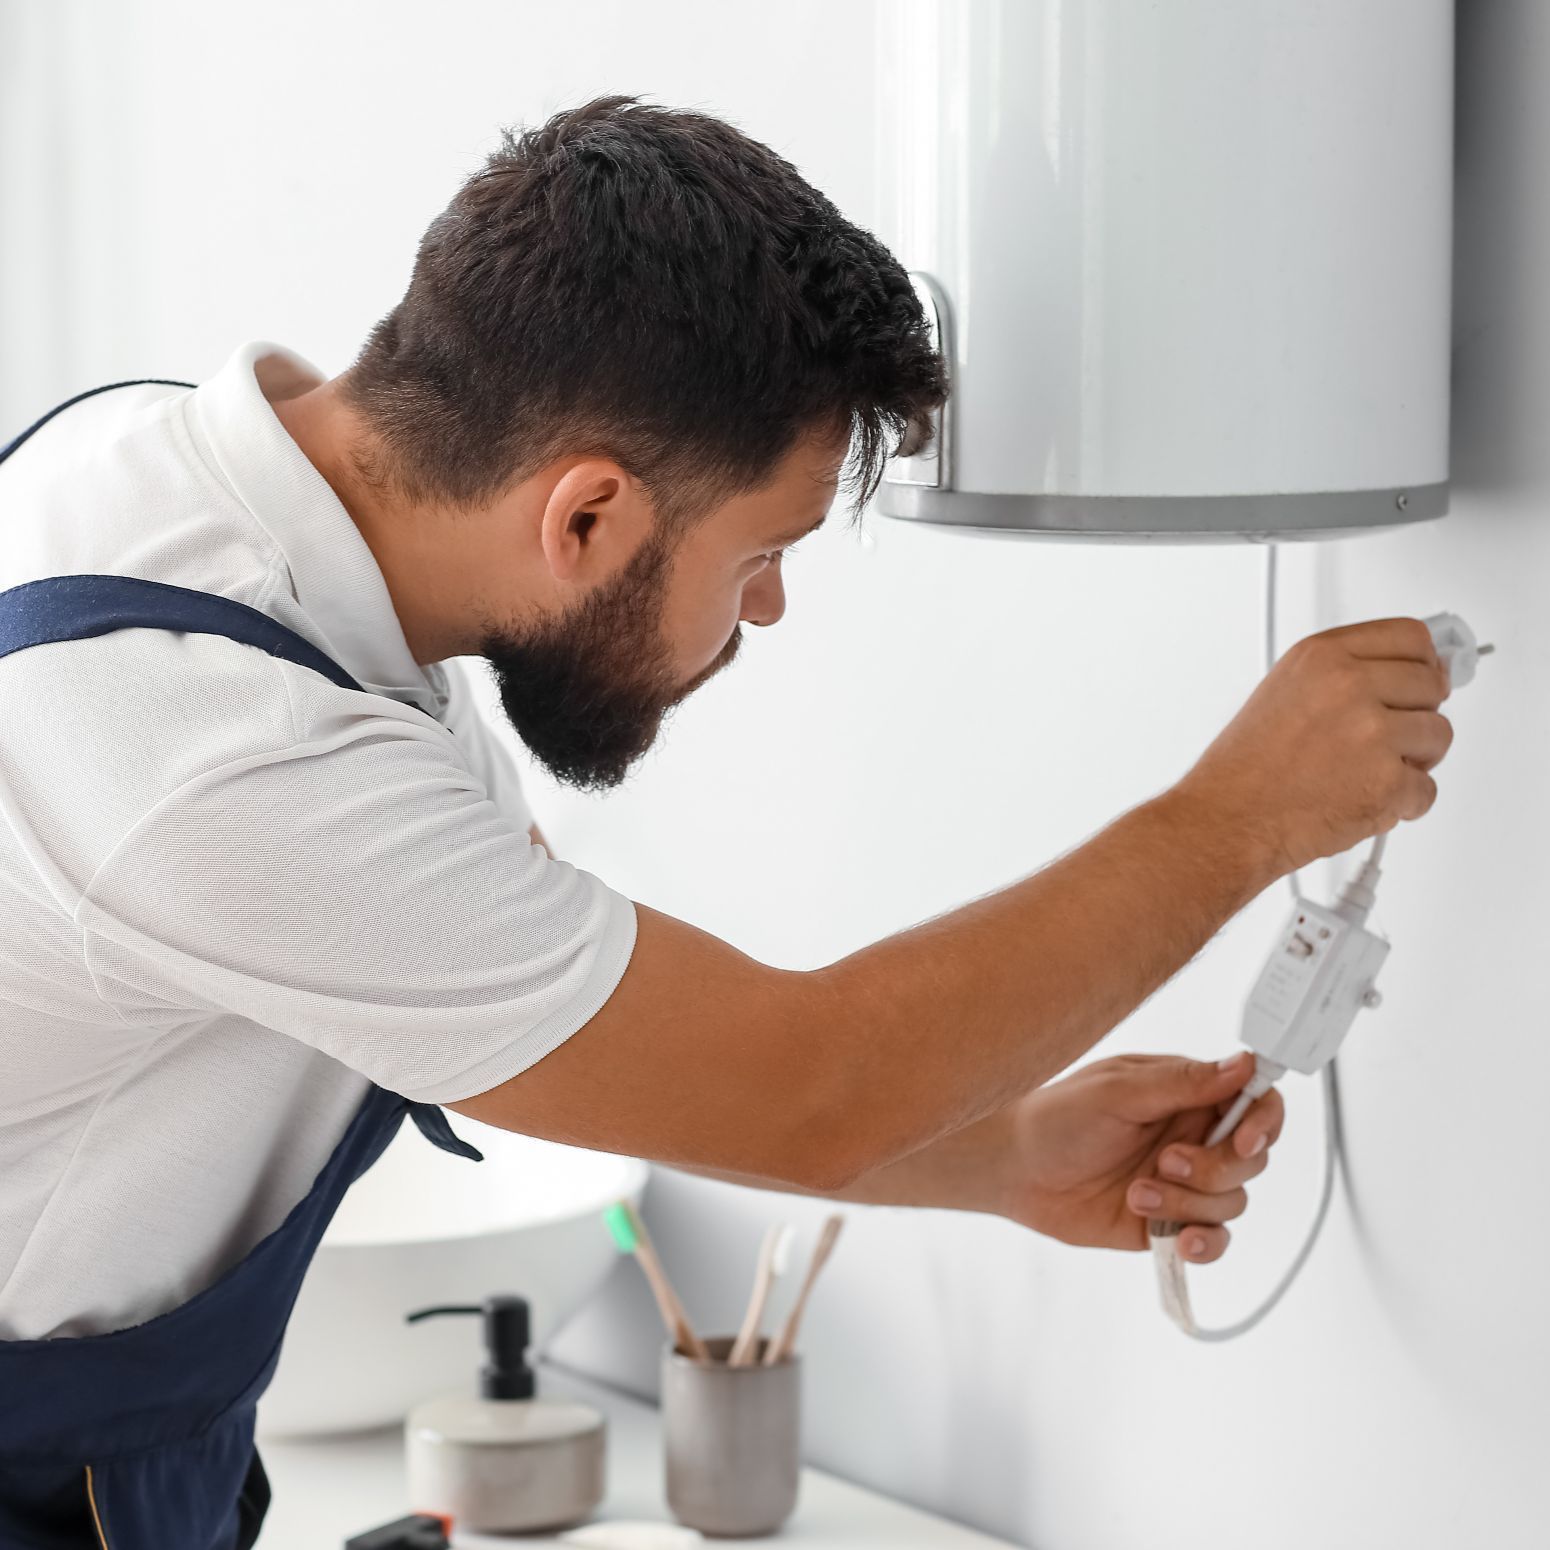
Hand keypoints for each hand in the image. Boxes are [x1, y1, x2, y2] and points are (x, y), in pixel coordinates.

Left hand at [995, 1052, 1283, 1263]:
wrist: (1016, 1170)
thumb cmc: (1056, 1117)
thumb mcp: (1117, 1090)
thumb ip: (1182, 1082)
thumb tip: (1243, 1063)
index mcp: (1185, 1094)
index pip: (1254, 1100)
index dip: (1264, 1121)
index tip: (1244, 1139)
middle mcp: (1192, 1136)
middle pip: (1251, 1159)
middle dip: (1216, 1167)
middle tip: (1167, 1161)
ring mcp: (1183, 1182)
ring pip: (1232, 1200)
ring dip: (1190, 1202)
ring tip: (1138, 1193)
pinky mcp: (1170, 1222)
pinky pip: (1215, 1238)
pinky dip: (1206, 1243)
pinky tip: (1181, 1241)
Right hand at [1175, 617, 1452, 877]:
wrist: (1228, 820)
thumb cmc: (1247, 767)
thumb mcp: (1286, 690)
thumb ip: (1345, 674)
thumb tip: (1408, 674)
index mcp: (1323, 656)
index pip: (1411, 637)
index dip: (1423, 663)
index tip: (1424, 678)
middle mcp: (1349, 685)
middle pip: (1432, 685)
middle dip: (1417, 715)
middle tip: (1384, 738)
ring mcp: (1372, 732)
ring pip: (1439, 736)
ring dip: (1415, 760)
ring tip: (1366, 771)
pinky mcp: (1387, 781)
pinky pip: (1427, 789)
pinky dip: (1403, 804)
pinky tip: (1362, 799)